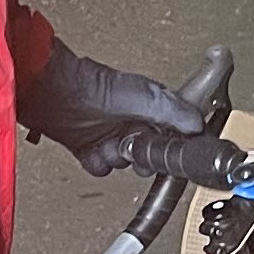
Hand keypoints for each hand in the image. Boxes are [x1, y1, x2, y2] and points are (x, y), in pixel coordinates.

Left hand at [19, 41, 207, 172]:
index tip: (172, 152)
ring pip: (126, 163)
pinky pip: (101, 167)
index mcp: (150, 106)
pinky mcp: (90, 147)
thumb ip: (175, 110)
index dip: (173, 144)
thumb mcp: (146, 97)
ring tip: (108, 143)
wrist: (55, 95)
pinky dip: (97, 162)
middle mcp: (132, 121)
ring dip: (117, 157)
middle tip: (134, 147)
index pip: (174, 132)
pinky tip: (93, 150)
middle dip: (142, 156)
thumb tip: (198, 124)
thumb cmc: (95, 86)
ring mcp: (111, 135)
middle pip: (150, 154)